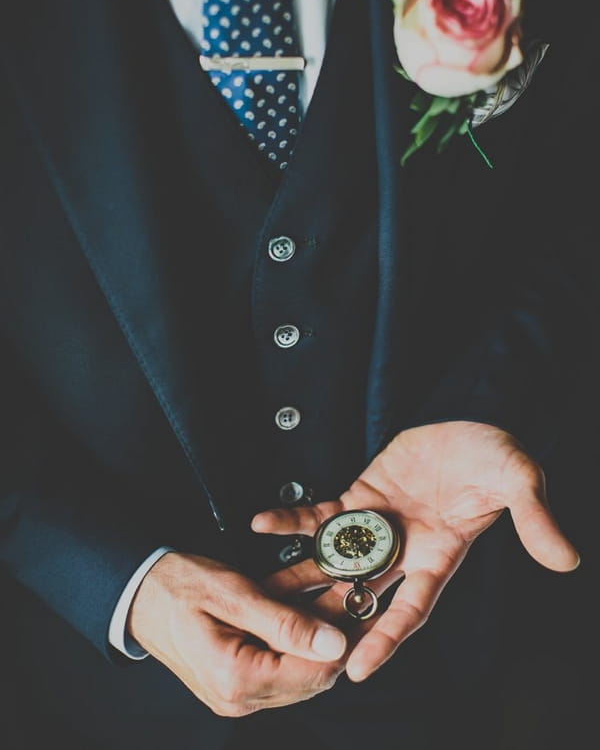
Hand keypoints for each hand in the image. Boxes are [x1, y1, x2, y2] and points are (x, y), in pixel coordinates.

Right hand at [128, 551, 347, 716]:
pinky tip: (301, 614)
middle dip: (335, 638)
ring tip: (328, 598)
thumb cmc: (178, 587)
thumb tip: (333, 643)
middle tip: (349, 595)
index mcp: (236, 678)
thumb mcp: (235, 594)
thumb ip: (285, 621)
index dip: (345, 638)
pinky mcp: (236, 688)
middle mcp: (238, 699)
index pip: (314, 673)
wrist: (140, 594)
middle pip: (311, 678)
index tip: (359, 603)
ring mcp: (236, 698)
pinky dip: (296, 644)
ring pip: (300, 676)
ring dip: (317, 640)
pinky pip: (281, 672)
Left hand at [252, 421, 579, 682]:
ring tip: (259, 598)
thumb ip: (533, 518)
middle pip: (363, 596)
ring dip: (298, 579)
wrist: (468, 420)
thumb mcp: (519, 481)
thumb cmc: (495, 455)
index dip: (386, 639)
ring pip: (334, 562)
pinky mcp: (359, 497)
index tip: (357, 670)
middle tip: (290, 645)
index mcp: (441, 557)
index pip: (412, 609)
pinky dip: (294, 520)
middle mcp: (405, 551)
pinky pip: (321, 515)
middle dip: (328, 621)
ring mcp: (379, 526)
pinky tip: (264, 525)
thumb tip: (566, 559)